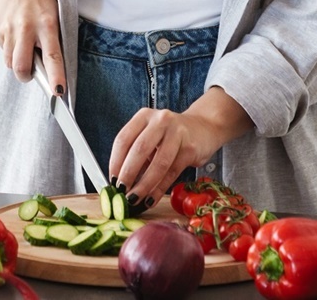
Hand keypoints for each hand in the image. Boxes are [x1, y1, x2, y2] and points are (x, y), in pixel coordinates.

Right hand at [0, 0, 65, 94]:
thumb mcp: (53, 14)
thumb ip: (51, 39)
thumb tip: (47, 69)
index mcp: (47, 23)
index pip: (52, 57)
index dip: (56, 77)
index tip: (58, 93)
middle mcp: (26, 27)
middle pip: (21, 66)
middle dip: (26, 76)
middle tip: (31, 74)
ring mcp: (9, 28)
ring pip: (9, 61)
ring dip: (16, 62)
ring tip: (24, 47)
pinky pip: (3, 50)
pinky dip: (9, 49)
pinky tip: (15, 35)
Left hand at [109, 88, 251, 204]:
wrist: (204, 128)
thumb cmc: (171, 135)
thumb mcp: (151, 136)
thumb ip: (136, 154)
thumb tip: (119, 182)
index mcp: (144, 116)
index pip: (123, 139)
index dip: (115, 162)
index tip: (112, 180)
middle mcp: (160, 121)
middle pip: (139, 150)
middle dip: (128, 174)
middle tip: (121, 192)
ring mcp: (177, 133)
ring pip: (158, 163)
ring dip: (144, 185)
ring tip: (135, 199)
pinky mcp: (190, 148)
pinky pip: (172, 172)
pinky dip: (159, 189)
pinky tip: (151, 199)